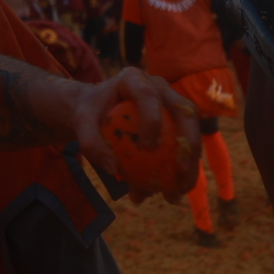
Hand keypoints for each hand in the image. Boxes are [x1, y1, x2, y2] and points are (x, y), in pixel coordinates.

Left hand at [71, 67, 198, 194]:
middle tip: (180, 171)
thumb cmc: (89, 114)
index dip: (153, 118)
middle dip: (189, 141)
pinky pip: (186, 145)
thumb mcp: (81, 124)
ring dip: (191, 163)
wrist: (97, 111)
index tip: (148, 148)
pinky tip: (172, 194)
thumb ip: (90, 143)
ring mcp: (171, 102)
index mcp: (134, 79)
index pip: (147, 94)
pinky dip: (181, 171)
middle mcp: (159, 86)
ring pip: (192, 131)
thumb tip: (114, 168)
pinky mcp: (177, 120)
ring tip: (178, 191)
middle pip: (184, 110)